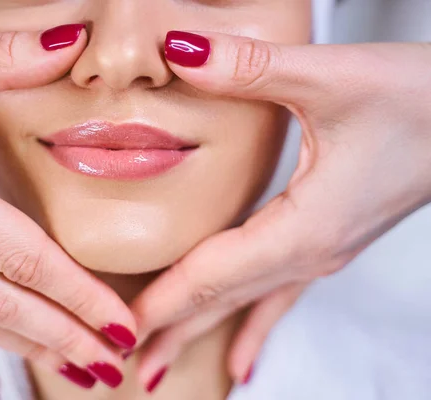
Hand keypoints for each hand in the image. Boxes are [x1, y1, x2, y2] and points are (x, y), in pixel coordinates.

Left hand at [132, 32, 430, 387]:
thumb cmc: (424, 102)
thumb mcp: (333, 78)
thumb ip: (250, 68)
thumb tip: (181, 51)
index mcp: (304, 229)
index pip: (213, 276)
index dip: (162, 305)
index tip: (118, 332)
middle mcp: (309, 253)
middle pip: (222, 301)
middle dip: (169, 331)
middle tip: (122, 363)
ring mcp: (319, 252)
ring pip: (243, 303)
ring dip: (198, 332)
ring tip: (160, 366)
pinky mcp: (324, 240)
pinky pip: (275, 297)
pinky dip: (248, 327)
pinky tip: (242, 360)